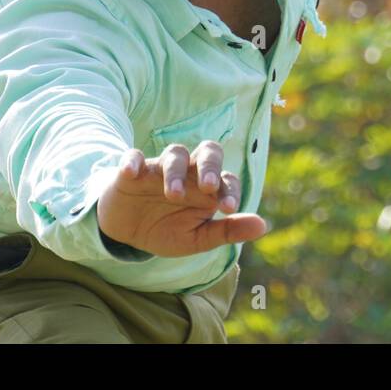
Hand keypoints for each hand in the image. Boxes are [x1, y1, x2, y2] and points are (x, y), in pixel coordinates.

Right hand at [96, 142, 267, 257]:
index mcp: (208, 187)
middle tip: (208, 187)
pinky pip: (134, 156)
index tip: (227, 209)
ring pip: (175, 154)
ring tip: (174, 195)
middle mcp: (189, 171)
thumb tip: (262, 225)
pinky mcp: (133, 169)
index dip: (230, 191)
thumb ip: (228, 231)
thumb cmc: (167, 229)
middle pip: (208, 152)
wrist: (127, 230)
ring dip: (175, 172)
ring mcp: (161, 168)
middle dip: (210, 166)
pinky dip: (133, 161)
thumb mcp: (198, 237)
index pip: (228, 180)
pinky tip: (131, 173)